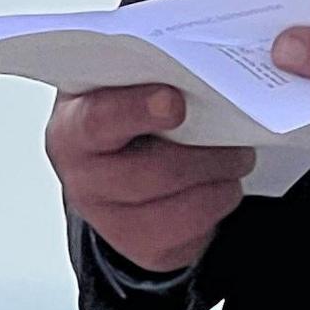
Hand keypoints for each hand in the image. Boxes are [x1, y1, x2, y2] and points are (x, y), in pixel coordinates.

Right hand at [49, 85, 252, 275]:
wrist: (118, 164)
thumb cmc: (128, 110)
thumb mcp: (124, 84)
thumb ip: (148, 72)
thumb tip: (200, 62)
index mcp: (72, 127)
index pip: (97, 121)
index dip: (136, 112)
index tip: (175, 102)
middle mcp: (82, 178)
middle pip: (148, 173)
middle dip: (202, 155)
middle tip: (238, 136)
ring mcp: (108, 218)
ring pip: (175, 206)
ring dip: (217, 180)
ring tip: (238, 158)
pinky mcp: (141, 246)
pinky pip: (189, 232)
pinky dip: (217, 205)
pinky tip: (224, 185)